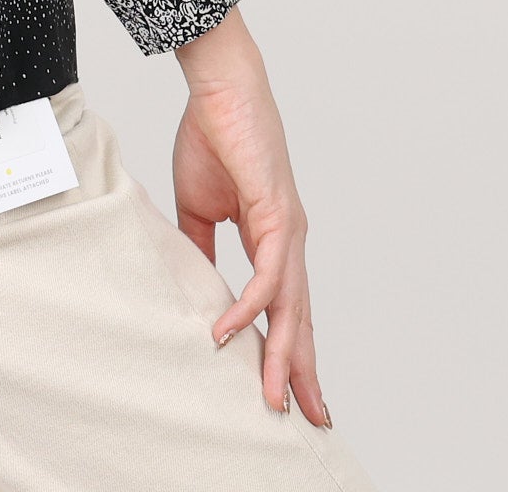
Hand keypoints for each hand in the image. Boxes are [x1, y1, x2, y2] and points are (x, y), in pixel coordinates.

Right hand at [171, 8, 331, 427]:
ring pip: (291, 307)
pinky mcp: (275, 213)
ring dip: (281, 355)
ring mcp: (287, 229)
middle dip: (303, 371)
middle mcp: (290, 241)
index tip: (293, 393)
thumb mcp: (199, 206)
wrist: (220, 89)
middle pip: (301, 319)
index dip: (290, 350)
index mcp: (274, 239)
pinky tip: (229, 331)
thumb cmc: (213, 137)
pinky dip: (249, 307)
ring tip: (271, 397)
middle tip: (310, 418)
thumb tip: (197, 290)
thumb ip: (201, 247)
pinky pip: (265, 274)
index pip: (288, 307)